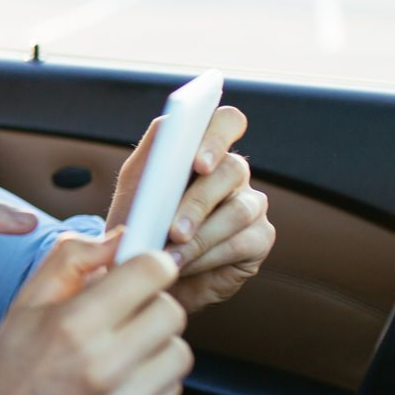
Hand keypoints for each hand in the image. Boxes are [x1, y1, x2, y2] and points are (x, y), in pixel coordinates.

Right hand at [0, 232, 191, 394]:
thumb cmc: (5, 372)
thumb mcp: (24, 304)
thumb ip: (70, 260)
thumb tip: (119, 240)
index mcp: (72, 326)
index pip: (151, 273)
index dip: (149, 265)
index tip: (142, 271)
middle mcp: (102, 367)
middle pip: (172, 311)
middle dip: (151, 305)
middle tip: (125, 316)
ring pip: (180, 353)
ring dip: (156, 347)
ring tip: (122, 354)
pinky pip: (173, 392)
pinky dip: (153, 384)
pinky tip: (120, 387)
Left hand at [106, 104, 274, 312]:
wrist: (146, 272)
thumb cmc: (139, 224)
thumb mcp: (135, 189)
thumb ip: (150, 158)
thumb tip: (168, 137)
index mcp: (204, 149)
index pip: (227, 122)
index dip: (217, 137)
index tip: (198, 163)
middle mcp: (233, 171)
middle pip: (233, 169)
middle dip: (198, 202)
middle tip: (174, 230)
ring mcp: (251, 203)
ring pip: (239, 210)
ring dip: (199, 236)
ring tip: (168, 256)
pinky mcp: (259, 238)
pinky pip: (242, 242)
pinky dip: (206, 257)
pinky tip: (182, 266)